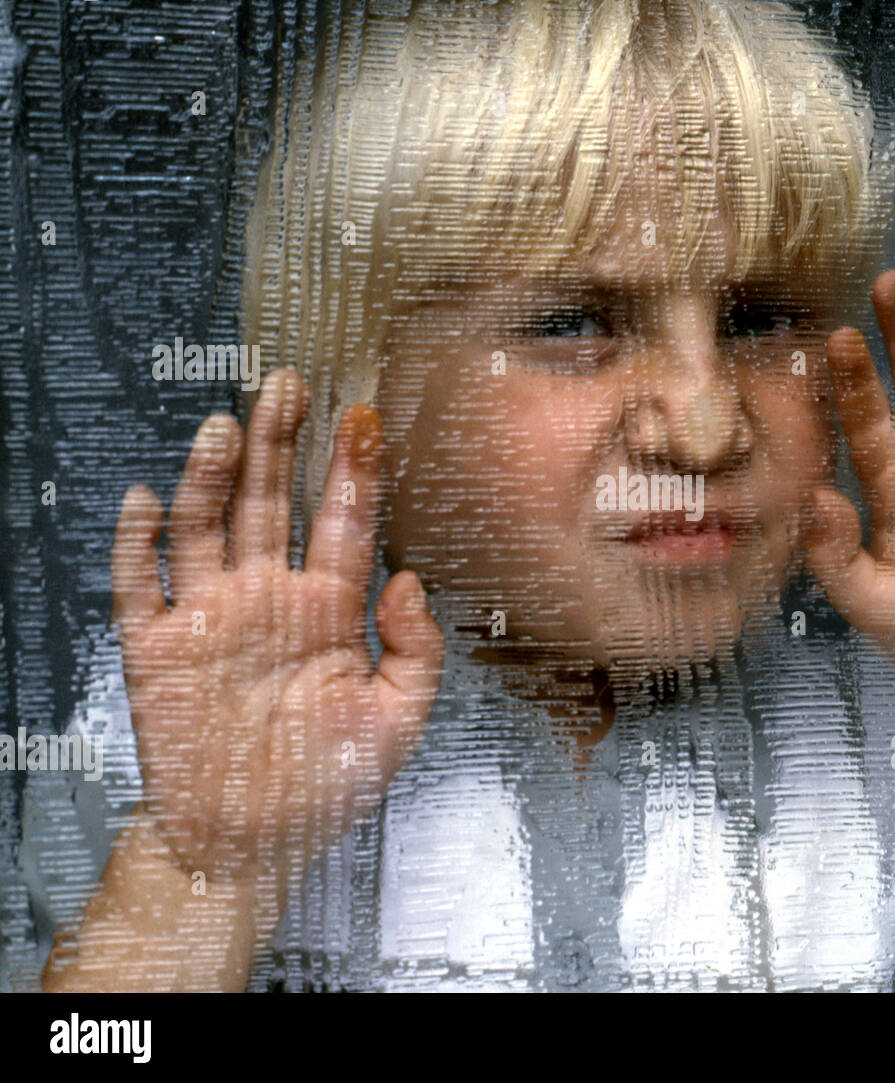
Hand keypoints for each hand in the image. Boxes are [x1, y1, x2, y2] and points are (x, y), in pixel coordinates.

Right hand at [110, 369, 441, 882]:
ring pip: (209, 526)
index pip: (344, 522)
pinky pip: (142, 583)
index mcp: (330, 612)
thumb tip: (408, 580)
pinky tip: (147, 498)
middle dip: (282, 444)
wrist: (248, 845)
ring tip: (231, 426)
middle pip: (274, 503)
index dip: (353, 470)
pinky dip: (140, 541)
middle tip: (290, 386)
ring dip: (216, 476)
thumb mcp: (398, 722)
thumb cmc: (325, 784)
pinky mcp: (159, 648)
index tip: (364, 418)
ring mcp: (213, 617)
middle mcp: (270, 600)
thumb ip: (416, 650)